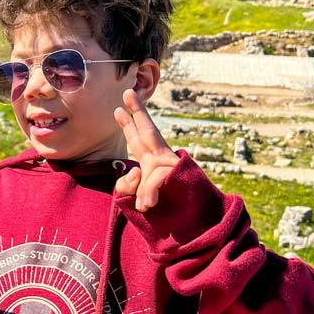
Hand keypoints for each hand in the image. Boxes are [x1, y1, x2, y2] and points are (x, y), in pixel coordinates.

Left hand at [112, 88, 179, 210]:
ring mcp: (172, 166)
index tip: (119, 108)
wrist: (193, 221)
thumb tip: (135, 171)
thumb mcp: (136, 197)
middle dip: (137, 112)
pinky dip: (148, 193)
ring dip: (144, 188)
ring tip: (145, 205)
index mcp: (152, 162)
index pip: (138, 140)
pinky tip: (148, 204)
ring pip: (148, 164)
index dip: (128, 125)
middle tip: (127, 91)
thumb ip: (127, 185)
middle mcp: (163, 159)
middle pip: (149, 132)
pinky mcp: (178, 175)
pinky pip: (154, 179)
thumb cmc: (165, 209)